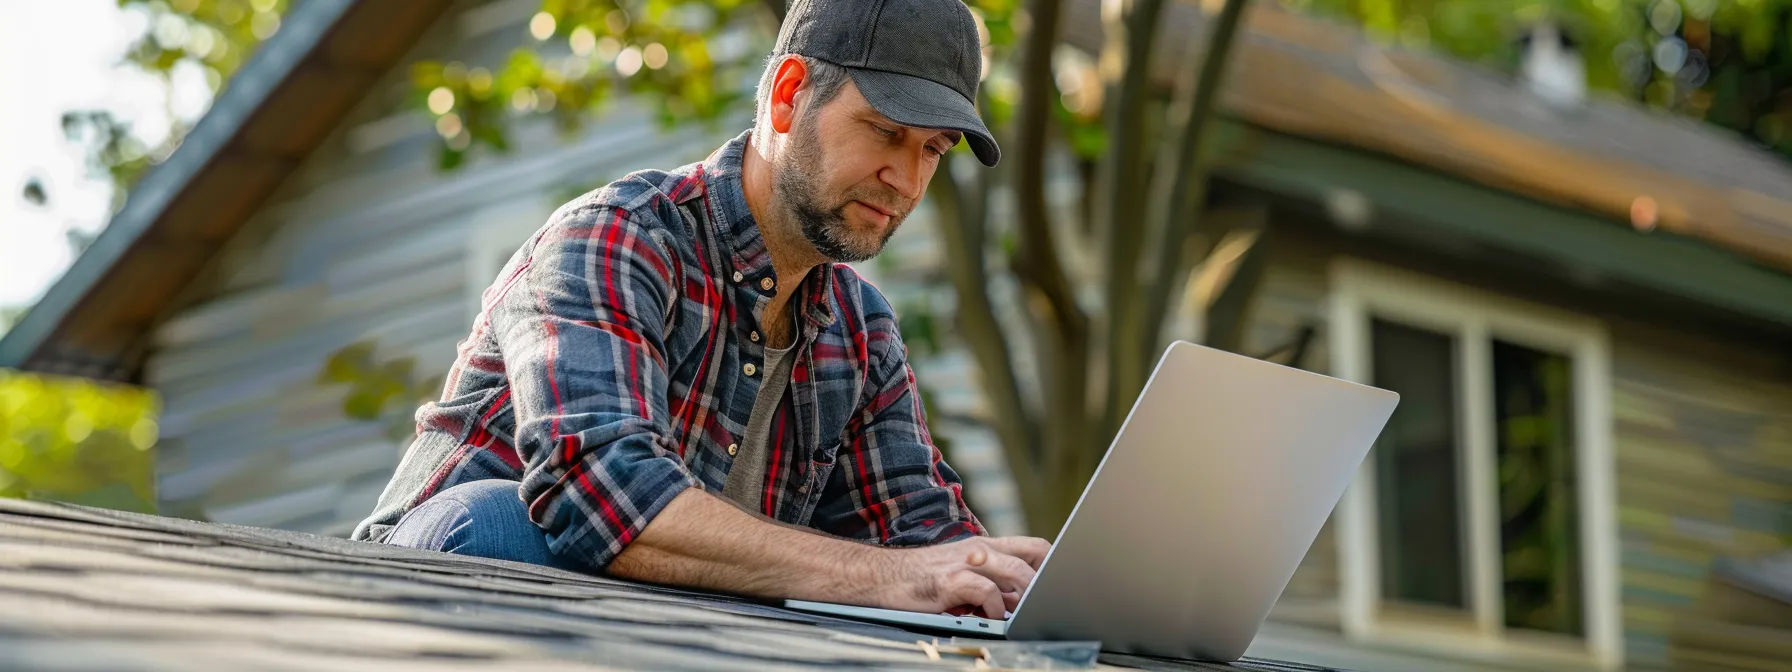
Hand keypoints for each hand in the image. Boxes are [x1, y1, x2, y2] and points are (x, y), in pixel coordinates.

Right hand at [874, 536, 1049, 619]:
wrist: (881, 577)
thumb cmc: (921, 578)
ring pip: (1016, 573)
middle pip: (1031, 561)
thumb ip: (990, 581)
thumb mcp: (961, 571)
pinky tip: (991, 615)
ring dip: (1026, 597)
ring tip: (1023, 614)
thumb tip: (1019, 601)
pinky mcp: (951, 580)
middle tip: (1045, 607)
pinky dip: (996, 607)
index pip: (1034, 547)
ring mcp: (965, 563)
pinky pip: (987, 592)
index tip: (1063, 584)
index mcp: (985, 546)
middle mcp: (979, 549)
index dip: (1053, 566)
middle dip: (1044, 588)